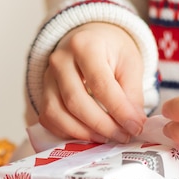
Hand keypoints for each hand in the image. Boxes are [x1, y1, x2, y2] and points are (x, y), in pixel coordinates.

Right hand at [38, 22, 145, 142]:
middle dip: (102, 125)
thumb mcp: (130, 64)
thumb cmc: (112, 51)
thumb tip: (134, 124)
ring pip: (57, 114)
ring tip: (108, 137)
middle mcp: (60, 59)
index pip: (101, 84)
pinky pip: (49, 119)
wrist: (90, 40)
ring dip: (84, 133)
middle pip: (76, 101)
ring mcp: (47, 77)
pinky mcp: (43, 92)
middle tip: (124, 136)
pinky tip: (90, 135)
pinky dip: (68, 133)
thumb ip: (132, 95)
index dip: (119, 110)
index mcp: (85, 45)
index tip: (135, 127)